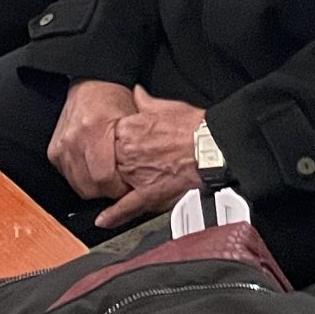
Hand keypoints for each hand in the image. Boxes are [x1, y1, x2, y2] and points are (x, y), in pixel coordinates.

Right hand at [45, 81, 137, 201]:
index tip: (128, 186)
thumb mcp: (132, 118)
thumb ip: (134, 148)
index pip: (104, 177)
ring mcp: (60, 146)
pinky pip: (69, 177)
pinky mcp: (54, 152)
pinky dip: (83, 179)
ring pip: (79, 185)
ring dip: (95, 187)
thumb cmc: (114, 99)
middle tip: (120, 183)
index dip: (119, 188)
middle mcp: (72, 138)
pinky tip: (94, 169)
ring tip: (108, 176)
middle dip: (108, 191)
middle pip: (90, 186)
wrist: (92, 85)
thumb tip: (140, 177)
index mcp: (93, 128)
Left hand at [98, 92, 205, 228]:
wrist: (210, 147)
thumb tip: (136, 92)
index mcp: (129, 129)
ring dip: (111, 182)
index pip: (105, 136)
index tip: (110, 141)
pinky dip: (114, 215)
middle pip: (106, 159)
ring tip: (112, 182)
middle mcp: (128, 152)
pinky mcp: (148, 193)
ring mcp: (136, 174)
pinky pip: (126, 206)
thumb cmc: (192, 127)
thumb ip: (143, 100)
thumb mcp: (164, 105)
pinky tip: (104, 220)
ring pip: (113, 181)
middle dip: (108, 161)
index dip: (108, 140)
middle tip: (116, 161)